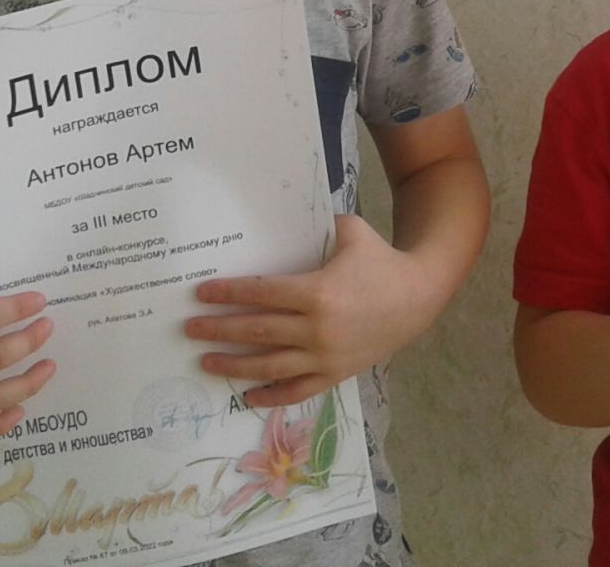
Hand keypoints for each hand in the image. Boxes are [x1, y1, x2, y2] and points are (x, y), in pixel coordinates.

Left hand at [187, 215, 434, 406]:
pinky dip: (271, 396)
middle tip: (189, 328)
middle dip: (219, 329)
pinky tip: (247, 396)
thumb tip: (287, 214)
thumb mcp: (351, 233)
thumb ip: (319, 226)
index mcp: (318, 292)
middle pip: (257, 331)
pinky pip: (298, 390)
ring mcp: (326, 356)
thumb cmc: (381, 261)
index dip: (228, 294)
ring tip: (206, 361)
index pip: (261, 294)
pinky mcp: (336, 374)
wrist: (419, 297)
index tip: (201, 295)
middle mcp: (317, 329)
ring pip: (270, 366)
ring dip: (234, 365)